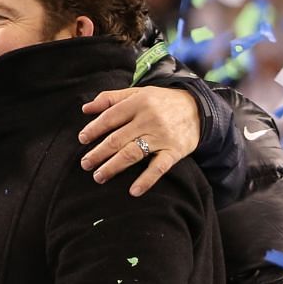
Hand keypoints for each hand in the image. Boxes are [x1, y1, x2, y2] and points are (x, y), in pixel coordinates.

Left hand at [78, 86, 198, 195]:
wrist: (200, 108)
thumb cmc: (161, 101)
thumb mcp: (137, 92)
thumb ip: (110, 98)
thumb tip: (85, 109)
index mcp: (137, 103)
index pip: (109, 118)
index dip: (93, 130)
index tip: (82, 140)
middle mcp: (148, 120)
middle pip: (117, 139)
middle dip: (98, 153)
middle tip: (85, 164)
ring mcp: (162, 137)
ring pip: (132, 154)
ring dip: (113, 167)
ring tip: (98, 176)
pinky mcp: (175, 151)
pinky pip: (159, 168)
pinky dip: (146, 180)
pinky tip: (133, 191)